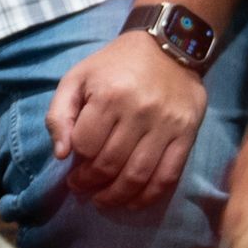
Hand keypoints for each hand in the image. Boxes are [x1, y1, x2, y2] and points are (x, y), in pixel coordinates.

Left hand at [48, 31, 209, 212]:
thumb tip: (61, 154)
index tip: (73, 169)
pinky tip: (133, 201)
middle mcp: (139, 111)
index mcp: (109, 95)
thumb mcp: (78, 77)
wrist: (168, 45)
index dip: (76, 163)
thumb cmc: (115, 65)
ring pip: (137, 176)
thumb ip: (60, 113)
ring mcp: (166, 125)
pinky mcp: (187, 135)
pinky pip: (168, 176)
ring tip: (103, 200)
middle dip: (91, 184)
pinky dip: (148, 197)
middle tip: (83, 188)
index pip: (86, 145)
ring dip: (116, 197)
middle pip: (110, 164)